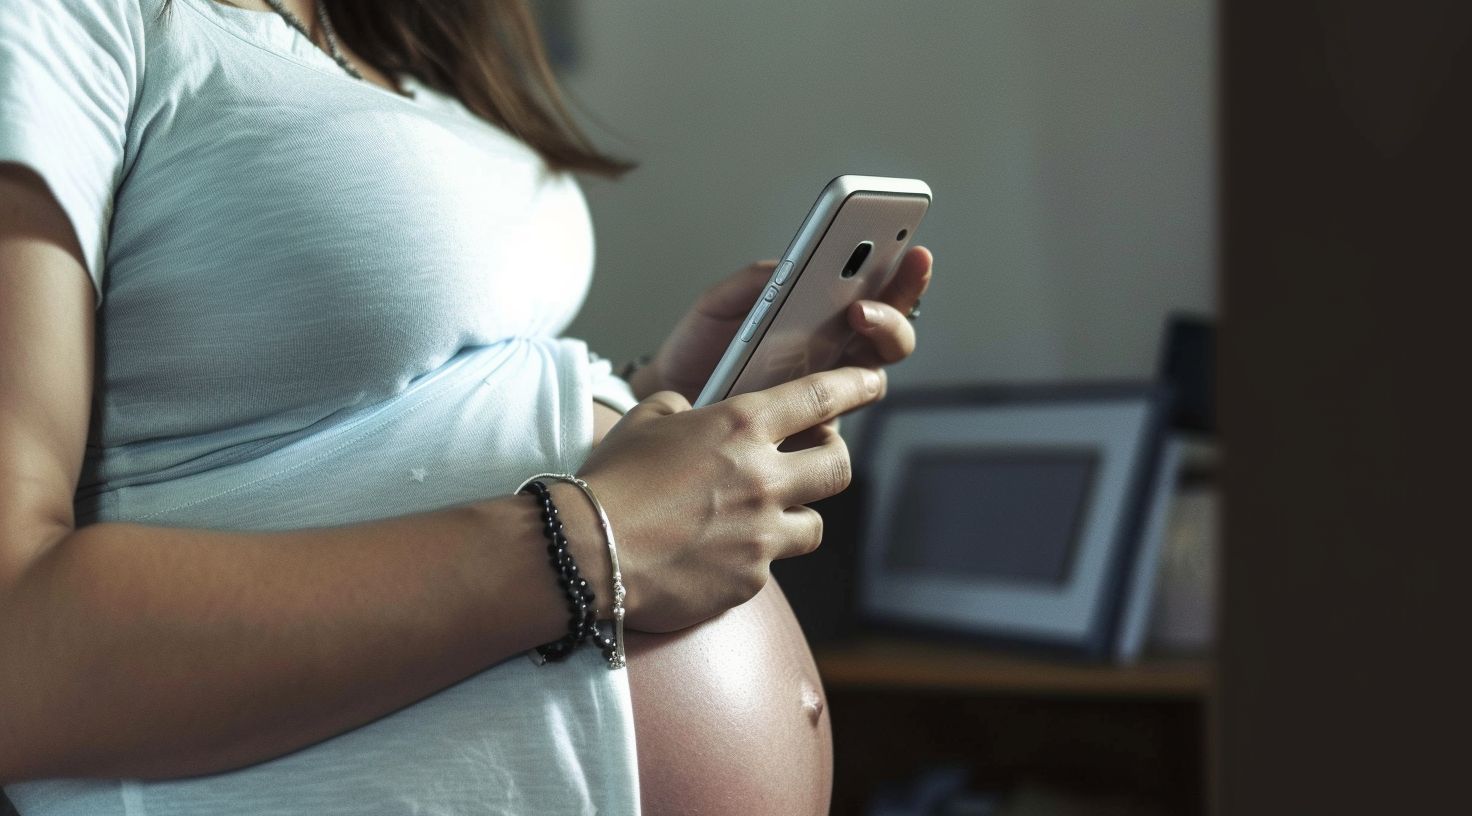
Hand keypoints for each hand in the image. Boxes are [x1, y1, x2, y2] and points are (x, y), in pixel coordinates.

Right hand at [577, 366, 885, 632]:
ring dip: (794, 519)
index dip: (855, 387)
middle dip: (831, 462)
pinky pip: (768, 568)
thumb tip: (691, 412)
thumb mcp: (644, 421)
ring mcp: (762, 535)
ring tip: (760, 518)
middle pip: (839, 468)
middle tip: (811, 461)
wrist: (585, 552)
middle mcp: (764, 479)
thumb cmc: (608, 481)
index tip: (872, 384)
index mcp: (741, 427)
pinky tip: (714, 556)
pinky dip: (749, 560)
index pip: (820, 398)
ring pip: (813, 526)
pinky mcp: (748, 581)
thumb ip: (680, 409)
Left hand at [631, 247, 933, 403]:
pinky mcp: (804, 435)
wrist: (666, 400)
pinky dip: (832, 403)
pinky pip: (830, 426)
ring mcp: (824, 399)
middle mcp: (834, 359)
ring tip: (857, 316)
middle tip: (867, 299)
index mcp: (822, 320)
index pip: (878, 297)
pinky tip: (818, 379)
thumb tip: (791, 265)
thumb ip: (754, 283)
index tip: (912, 250)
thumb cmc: (699, 350)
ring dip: (874, 345)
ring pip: (872, 379)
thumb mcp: (719, 305)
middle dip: (895, 310)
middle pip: (890, 339)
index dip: (903, 276)